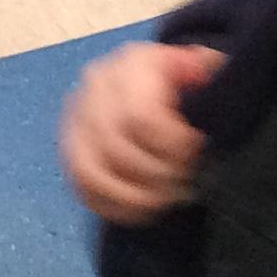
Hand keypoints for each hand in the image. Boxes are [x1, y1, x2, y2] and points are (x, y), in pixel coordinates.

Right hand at [59, 42, 222, 225]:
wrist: (141, 80)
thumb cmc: (173, 77)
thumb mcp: (193, 64)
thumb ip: (201, 68)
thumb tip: (206, 67)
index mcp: (127, 65)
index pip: (138, 116)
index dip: (170, 143)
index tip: (197, 149)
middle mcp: (92, 93)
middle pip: (115, 148)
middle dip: (156, 173)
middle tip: (184, 180)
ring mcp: (74, 125)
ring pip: (91, 172)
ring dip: (132, 196)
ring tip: (164, 200)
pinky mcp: (69, 153)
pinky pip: (82, 188)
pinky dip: (112, 207)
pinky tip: (143, 212)